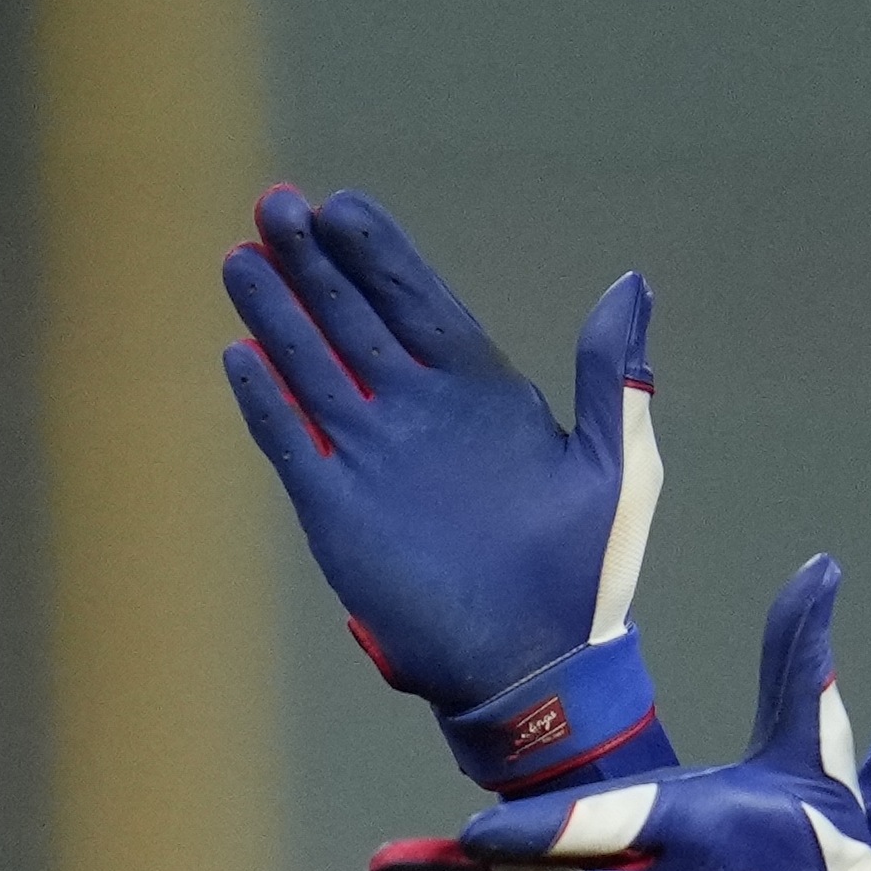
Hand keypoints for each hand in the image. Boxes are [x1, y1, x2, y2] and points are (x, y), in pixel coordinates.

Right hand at [222, 186, 666, 787]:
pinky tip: (240, 354)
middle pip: (353, 317)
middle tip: (274, 203)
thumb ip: (611, 374)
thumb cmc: (585, 573)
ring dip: (277, 313)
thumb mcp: (614, 464)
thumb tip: (630, 283)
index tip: (342, 204)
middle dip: (314, 262)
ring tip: (241, 255)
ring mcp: (372, 456)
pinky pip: (292, 442)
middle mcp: (417, 411)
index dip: (379, 253)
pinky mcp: (337, 508)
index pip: (417, 301)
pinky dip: (267, 401)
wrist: (537, 667)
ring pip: (313, 366)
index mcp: (481, 391)